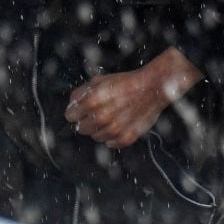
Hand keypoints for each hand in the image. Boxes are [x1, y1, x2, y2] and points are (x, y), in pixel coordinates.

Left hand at [65, 47, 203, 148]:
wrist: (153, 87)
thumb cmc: (128, 82)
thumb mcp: (101, 80)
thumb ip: (82, 92)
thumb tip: (73, 103)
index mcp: (93, 101)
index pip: (71, 116)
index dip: (75, 112)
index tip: (80, 111)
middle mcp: (102, 117)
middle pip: (81, 128)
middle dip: (87, 121)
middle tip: (98, 113)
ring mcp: (114, 129)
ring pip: (95, 137)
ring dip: (100, 129)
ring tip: (111, 118)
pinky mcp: (126, 137)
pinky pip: (110, 143)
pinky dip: (113, 137)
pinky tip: (119, 125)